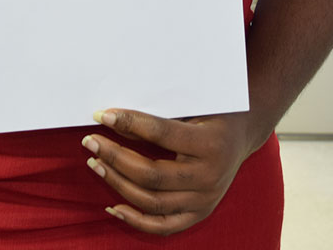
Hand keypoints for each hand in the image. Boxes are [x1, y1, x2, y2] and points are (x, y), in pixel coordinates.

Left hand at [81, 108, 258, 235]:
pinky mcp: (200, 214)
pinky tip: (112, 206)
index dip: (129, 123)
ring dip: (117, 183)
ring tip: (95, 163)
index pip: (161, 134)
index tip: (102, 115)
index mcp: (211, 144)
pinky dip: (135, 220)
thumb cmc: (213, 114)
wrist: (242, 134)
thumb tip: (113, 120)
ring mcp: (205, 200)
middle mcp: (210, 177)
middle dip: (114, 157)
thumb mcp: (192, 107)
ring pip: (152, 201)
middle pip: (151, 174)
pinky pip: (163, 226)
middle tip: (90, 141)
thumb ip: (158, 116)